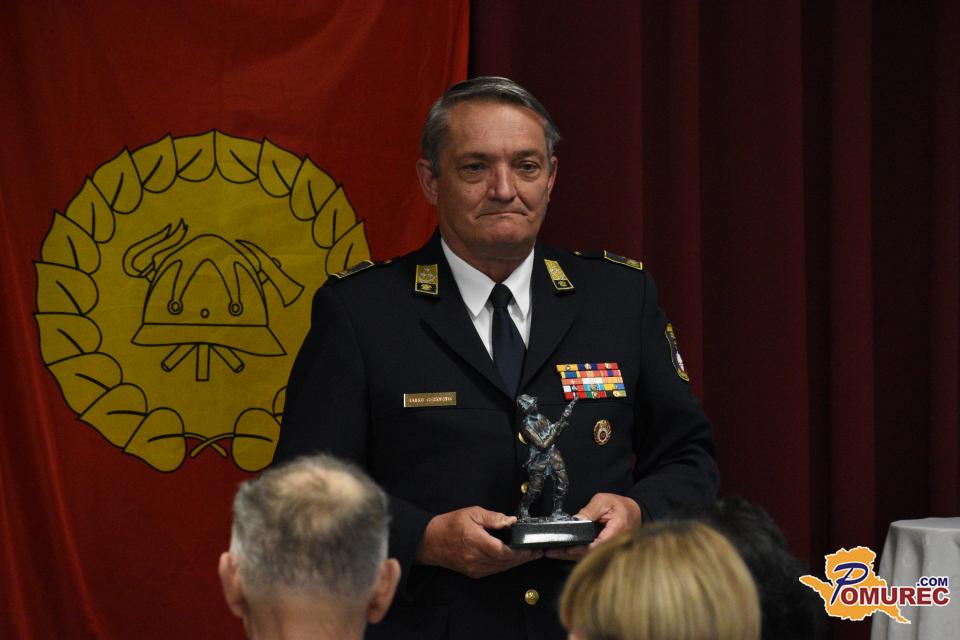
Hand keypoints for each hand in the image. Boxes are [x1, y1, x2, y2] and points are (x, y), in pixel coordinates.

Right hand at [415, 506, 542, 578]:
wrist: (429, 541)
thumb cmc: (449, 525)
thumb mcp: (471, 514)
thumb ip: (493, 517)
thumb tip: (511, 521)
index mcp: (476, 542)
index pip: (504, 551)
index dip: (521, 551)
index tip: (533, 548)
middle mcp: (476, 559)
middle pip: (506, 562)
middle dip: (523, 558)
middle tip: (537, 552)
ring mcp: (474, 568)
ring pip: (502, 568)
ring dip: (516, 562)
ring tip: (528, 555)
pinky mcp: (473, 573)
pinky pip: (494, 570)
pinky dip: (505, 565)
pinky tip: (512, 559)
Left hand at [544, 493, 641, 560]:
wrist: (634, 512)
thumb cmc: (620, 505)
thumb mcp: (604, 502)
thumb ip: (589, 511)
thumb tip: (575, 520)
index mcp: (615, 532)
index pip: (596, 545)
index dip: (580, 549)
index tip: (566, 548)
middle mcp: (612, 544)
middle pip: (589, 555)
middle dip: (568, 555)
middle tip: (551, 552)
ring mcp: (608, 548)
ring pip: (588, 557)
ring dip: (569, 556)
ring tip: (552, 553)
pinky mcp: (604, 549)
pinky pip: (589, 554)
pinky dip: (575, 554)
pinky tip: (563, 552)